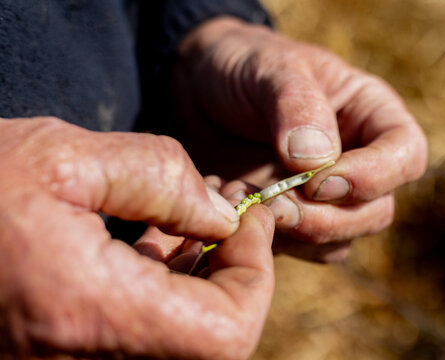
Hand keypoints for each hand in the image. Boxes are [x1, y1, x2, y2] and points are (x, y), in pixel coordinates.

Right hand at [0, 117, 273, 358]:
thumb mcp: (62, 158)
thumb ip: (158, 178)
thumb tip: (222, 213)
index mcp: (86, 314)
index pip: (225, 335)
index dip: (254, 277)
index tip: (249, 220)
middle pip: (210, 340)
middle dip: (233, 270)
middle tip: (226, 207)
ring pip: (181, 334)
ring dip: (202, 275)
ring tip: (189, 214)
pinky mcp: (66, 349)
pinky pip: (144, 330)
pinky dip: (167, 286)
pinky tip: (154, 238)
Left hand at [173, 17, 427, 261]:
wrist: (201, 90)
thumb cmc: (246, 66)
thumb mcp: (270, 69)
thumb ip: (297, 106)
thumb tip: (317, 162)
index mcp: (371, 116)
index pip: (405, 156)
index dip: (374, 177)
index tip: (319, 182)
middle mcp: (358, 162)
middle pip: (375, 212)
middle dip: (326, 219)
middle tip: (273, 205)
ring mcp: (325, 197)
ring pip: (337, 241)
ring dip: (293, 234)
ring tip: (239, 197)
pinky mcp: (291, 218)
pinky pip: (297, 249)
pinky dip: (267, 241)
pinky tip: (232, 210)